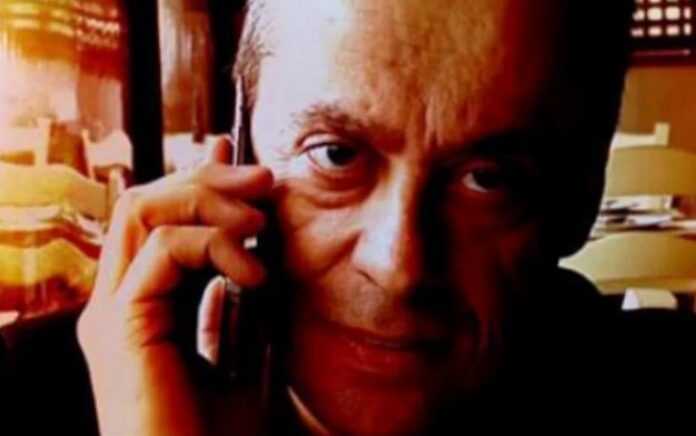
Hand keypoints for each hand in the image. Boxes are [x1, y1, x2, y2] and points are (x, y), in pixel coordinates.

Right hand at [78, 137, 273, 435]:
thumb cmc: (222, 431)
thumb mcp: (245, 344)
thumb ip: (242, 293)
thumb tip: (257, 238)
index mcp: (141, 308)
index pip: (158, 221)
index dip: (198, 182)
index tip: (242, 161)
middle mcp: (117, 303)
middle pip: (143, 203)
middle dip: (207, 179)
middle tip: (265, 179)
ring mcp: (112, 314)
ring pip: (142, 211)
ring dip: (210, 201)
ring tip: (262, 221)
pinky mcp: (119, 327)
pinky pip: (162, 250)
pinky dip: (215, 245)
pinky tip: (254, 274)